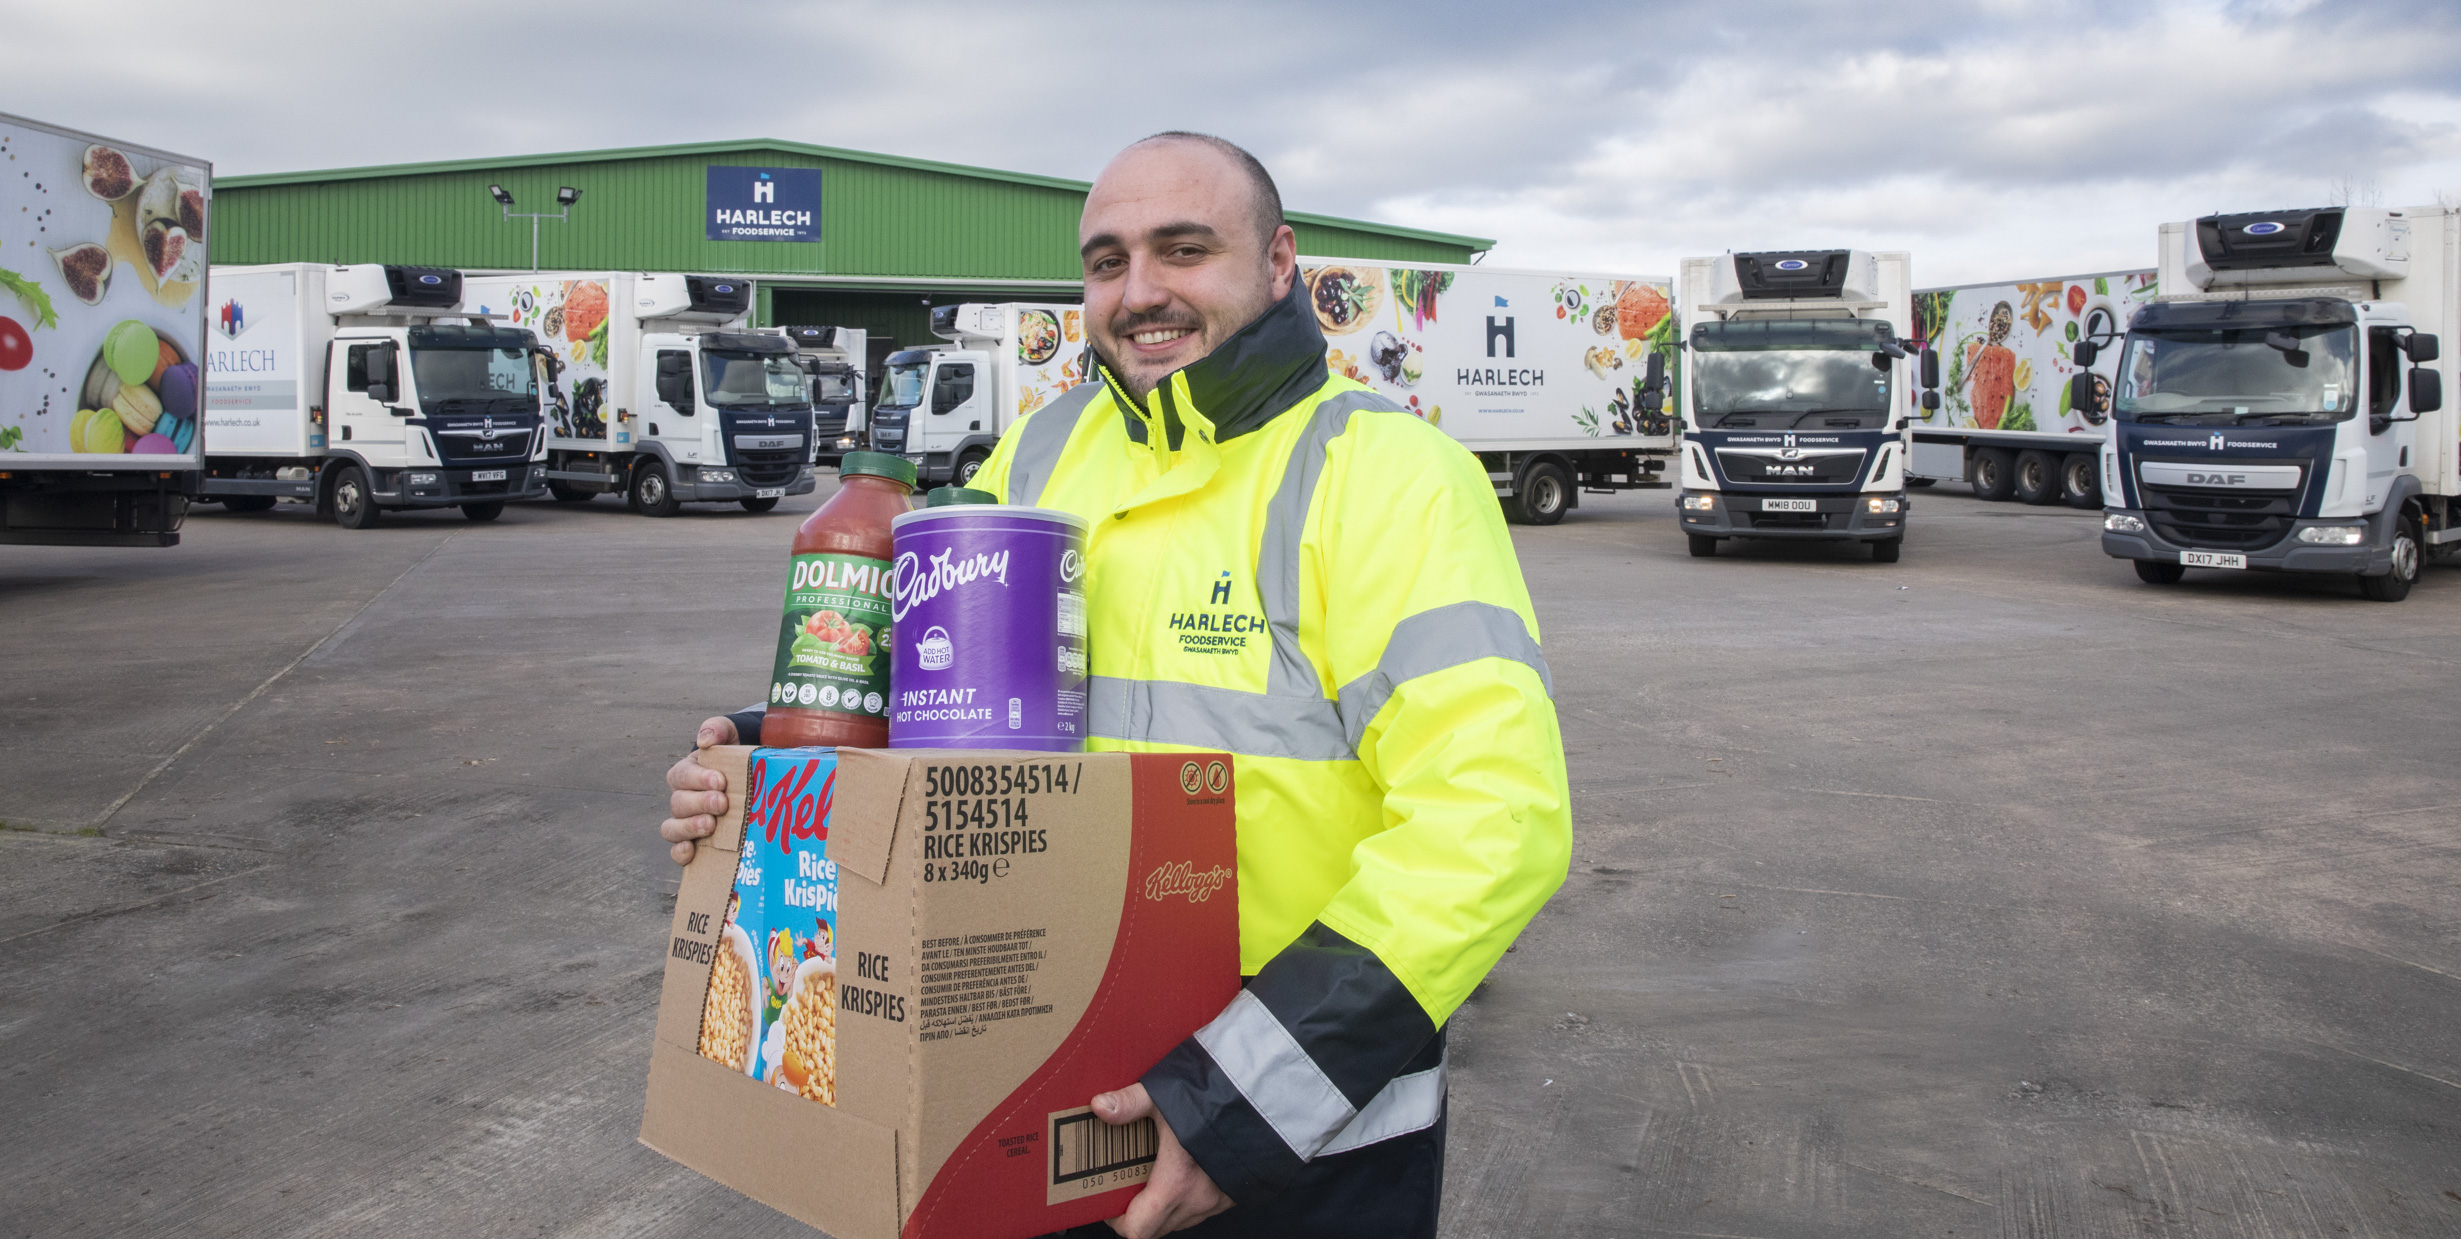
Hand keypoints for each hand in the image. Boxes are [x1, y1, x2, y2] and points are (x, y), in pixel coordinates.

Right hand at [659, 717, 736, 864]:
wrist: (752, 775)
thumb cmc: (736, 755)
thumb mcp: (730, 735)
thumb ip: (718, 729)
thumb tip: (705, 739)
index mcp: (687, 773)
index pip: (682, 775)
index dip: (698, 779)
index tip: (721, 780)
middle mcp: (683, 799)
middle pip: (678, 803)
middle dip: (699, 803)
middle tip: (722, 803)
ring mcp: (686, 822)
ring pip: (672, 828)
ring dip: (688, 827)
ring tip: (710, 826)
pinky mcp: (695, 843)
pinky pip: (677, 852)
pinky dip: (680, 853)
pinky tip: (691, 851)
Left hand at [1094, 1083, 1229, 1237]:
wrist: (1266, 1102)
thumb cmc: (1217, 1100)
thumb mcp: (1164, 1097)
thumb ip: (1129, 1103)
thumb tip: (1100, 1106)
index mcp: (1175, 1184)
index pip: (1137, 1229)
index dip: (1117, 1221)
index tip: (1109, 1201)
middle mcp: (1198, 1200)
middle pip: (1155, 1229)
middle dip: (1137, 1214)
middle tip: (1126, 1185)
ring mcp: (1218, 1200)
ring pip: (1179, 1220)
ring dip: (1162, 1207)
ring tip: (1154, 1176)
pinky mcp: (1232, 1193)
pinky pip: (1201, 1210)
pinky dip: (1186, 1200)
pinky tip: (1183, 1171)